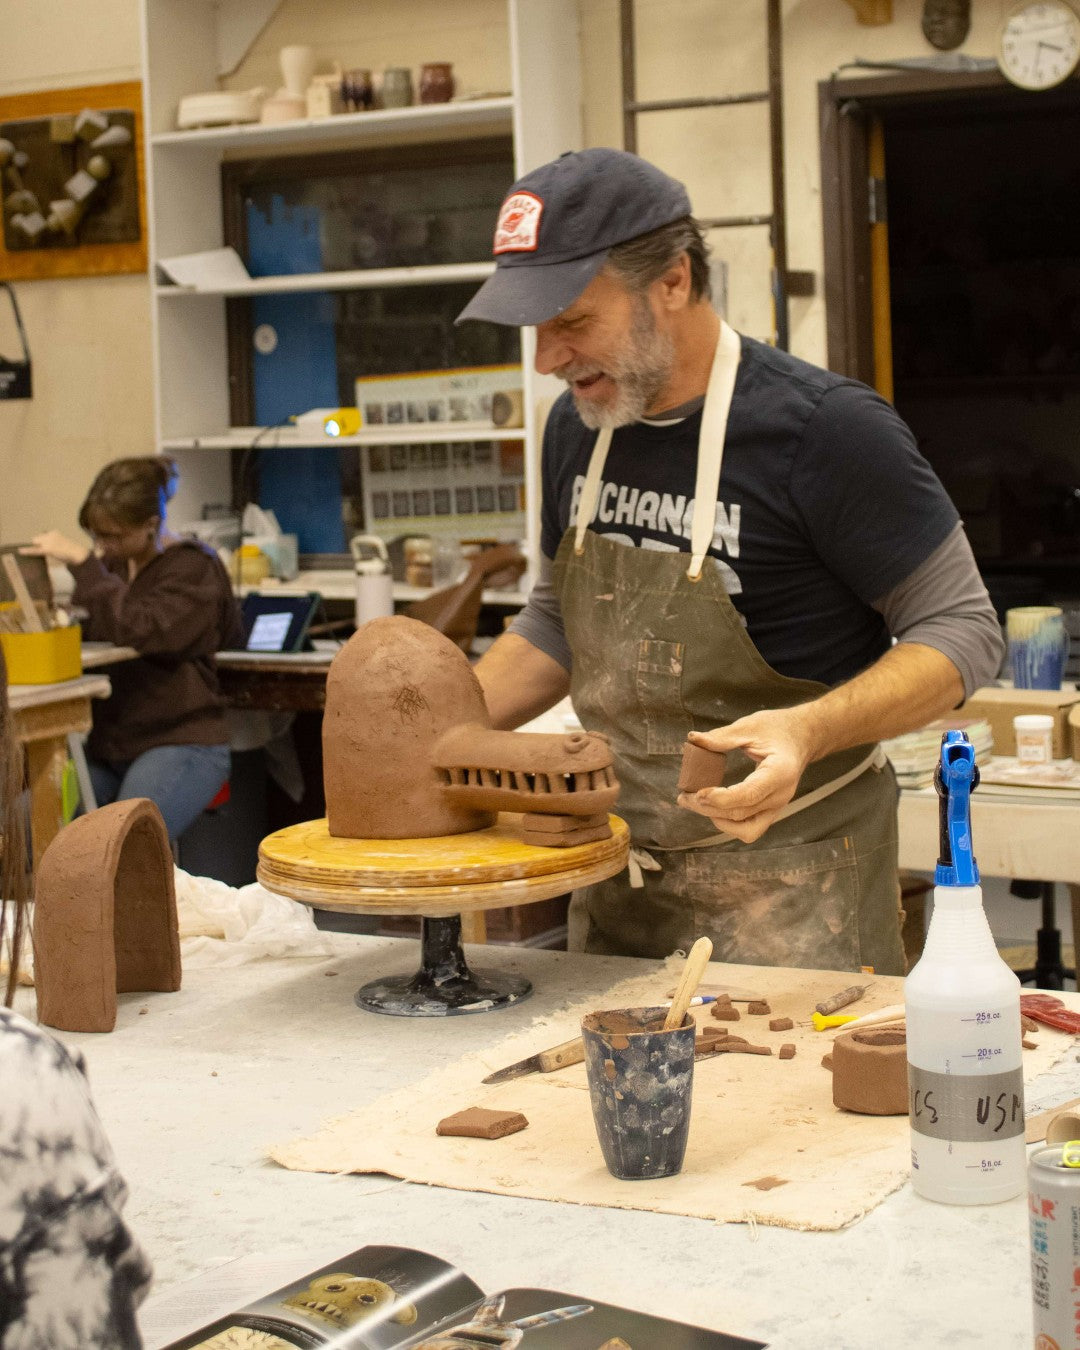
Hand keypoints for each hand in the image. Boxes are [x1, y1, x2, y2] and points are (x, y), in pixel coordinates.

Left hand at [21, 531, 89, 565]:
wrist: (79, 554)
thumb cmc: (74, 551)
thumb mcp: (64, 543)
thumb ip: (56, 543)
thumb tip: (48, 548)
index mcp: (55, 532)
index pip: (43, 535)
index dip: (42, 541)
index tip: (42, 544)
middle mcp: (50, 534)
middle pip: (37, 538)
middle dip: (38, 543)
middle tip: (43, 550)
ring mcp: (48, 541)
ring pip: (36, 543)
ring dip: (37, 547)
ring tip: (41, 552)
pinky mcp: (47, 549)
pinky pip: (34, 550)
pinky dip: (27, 551)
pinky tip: (20, 551)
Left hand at [676, 707, 816, 842]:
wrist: (802, 737)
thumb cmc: (778, 728)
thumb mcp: (750, 726)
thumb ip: (722, 736)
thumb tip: (693, 739)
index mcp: (779, 773)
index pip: (748, 795)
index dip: (720, 798)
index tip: (697, 793)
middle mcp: (781, 795)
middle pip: (741, 814)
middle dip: (709, 809)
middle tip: (684, 797)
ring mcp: (778, 806)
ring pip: (746, 829)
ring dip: (718, 820)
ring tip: (696, 804)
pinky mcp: (771, 810)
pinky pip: (750, 827)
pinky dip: (729, 822)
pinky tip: (712, 808)